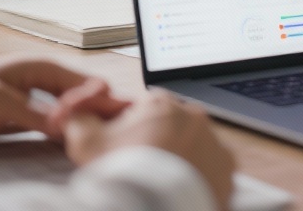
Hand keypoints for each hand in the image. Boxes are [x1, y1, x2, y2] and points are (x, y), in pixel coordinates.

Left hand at [0, 57, 128, 141]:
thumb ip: (36, 115)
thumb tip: (70, 126)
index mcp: (42, 67)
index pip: (88, 83)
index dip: (103, 102)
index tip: (112, 124)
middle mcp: (45, 81)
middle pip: (86, 96)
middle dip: (100, 113)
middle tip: (116, 136)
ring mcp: (37, 99)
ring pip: (74, 111)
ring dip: (85, 123)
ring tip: (103, 141)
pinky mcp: (28, 116)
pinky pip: (58, 123)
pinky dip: (69, 132)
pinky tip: (77, 144)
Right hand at [63, 89, 234, 209]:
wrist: (154, 206)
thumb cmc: (123, 172)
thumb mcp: (87, 142)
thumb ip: (80, 119)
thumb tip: (76, 113)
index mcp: (161, 102)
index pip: (143, 110)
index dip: (129, 132)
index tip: (123, 154)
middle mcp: (194, 116)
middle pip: (170, 129)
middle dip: (157, 146)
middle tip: (140, 172)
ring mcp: (214, 143)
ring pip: (192, 150)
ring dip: (179, 163)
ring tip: (159, 185)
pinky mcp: (226, 170)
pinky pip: (210, 172)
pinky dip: (197, 181)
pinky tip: (178, 193)